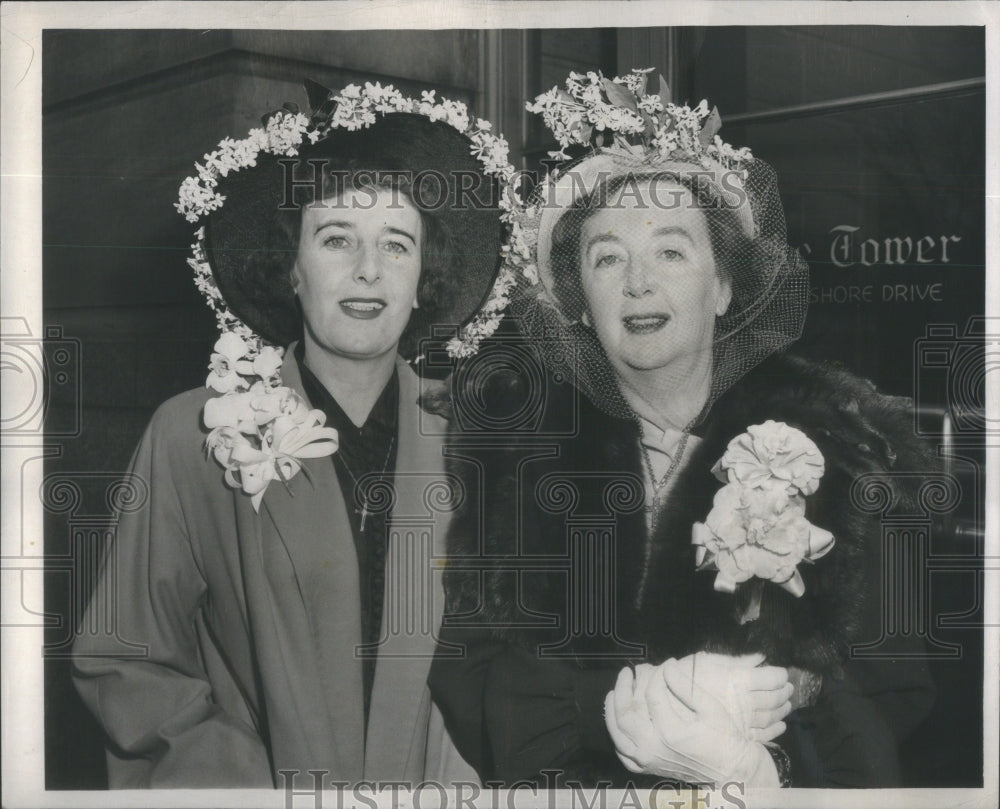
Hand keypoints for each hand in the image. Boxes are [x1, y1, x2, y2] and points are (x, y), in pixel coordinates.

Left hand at [603, 657, 786, 785]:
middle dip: (623, 688)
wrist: (730, 770)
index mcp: (670, 732)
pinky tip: (618, 725)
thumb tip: (667, 667)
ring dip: (611, 712)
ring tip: (612, 693)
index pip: (652, 695)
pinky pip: (623, 755)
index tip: (666, 663)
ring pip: (618, 735)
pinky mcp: (648, 769)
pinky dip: (617, 739)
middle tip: (626, 672)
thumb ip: (686, 688)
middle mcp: (654, 748)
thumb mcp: (711, 709)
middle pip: (625, 714)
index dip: (656, 674)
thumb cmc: (724, 737)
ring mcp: (648, 760)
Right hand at [677, 652, 792, 741]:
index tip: (782, 673)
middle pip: (773, 698)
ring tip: (787, 704)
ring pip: (770, 716)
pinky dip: (774, 730)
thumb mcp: (709, 661)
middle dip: (784, 692)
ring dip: (782, 710)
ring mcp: (740, 721)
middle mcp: (743, 702)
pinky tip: (781, 726)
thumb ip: (738, 661)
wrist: (667, 703)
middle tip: (788, 688)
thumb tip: (761, 657)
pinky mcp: (736, 736)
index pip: (770, 678)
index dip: (779, 675)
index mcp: (738, 680)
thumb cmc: (686, 676)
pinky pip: (761, 735)